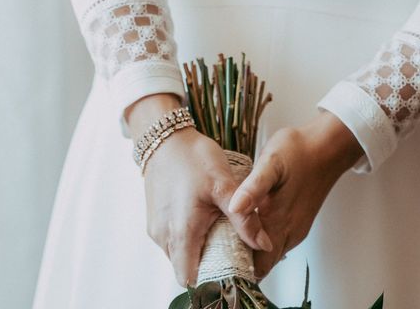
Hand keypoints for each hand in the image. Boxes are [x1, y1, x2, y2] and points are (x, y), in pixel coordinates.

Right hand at [126, 94, 273, 286]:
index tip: (230, 272)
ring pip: (179, 255)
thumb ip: (244, 218)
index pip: (191, 279)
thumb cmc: (193, 158)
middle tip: (232, 251)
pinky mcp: (155, 219)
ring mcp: (156, 228)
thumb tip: (264, 245)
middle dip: (208, 266)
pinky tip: (205, 220)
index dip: (210, 282)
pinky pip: (172, 241)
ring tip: (220, 233)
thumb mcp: (224, 185)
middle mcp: (163, 236)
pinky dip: (188, 238)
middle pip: (186, 269)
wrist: (165, 137)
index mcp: (181, 232)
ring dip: (198, 251)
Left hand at [228, 109, 364, 278]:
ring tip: (226, 243)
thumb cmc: (298, 151)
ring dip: (251, 253)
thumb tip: (234, 208)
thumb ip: (253, 188)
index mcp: (279, 222)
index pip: (258, 265)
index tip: (216, 264)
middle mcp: (290, 232)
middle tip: (216, 255)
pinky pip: (278, 242)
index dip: (237, 269)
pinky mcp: (299, 221)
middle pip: (263, 264)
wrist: (328, 146)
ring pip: (271, 254)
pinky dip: (261, 242)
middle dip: (241, 264)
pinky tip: (248, 227)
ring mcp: (296, 228)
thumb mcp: (271, 163)